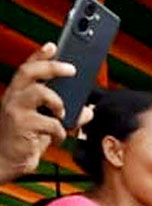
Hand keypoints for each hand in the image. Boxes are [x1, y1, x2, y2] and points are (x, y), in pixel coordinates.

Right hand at [0, 44, 84, 183]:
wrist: (8, 160)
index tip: (53, 45)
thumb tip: (89, 110)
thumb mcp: (47, 124)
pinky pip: (49, 122)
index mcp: (19, 94)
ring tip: (62, 114)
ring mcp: (15, 110)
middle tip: (71, 69)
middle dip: (52, 66)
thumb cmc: (25, 139)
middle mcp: (14, 97)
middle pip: (30, 72)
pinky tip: (56, 138)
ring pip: (40, 92)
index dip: (39, 55)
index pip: (28, 68)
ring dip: (58, 102)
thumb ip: (66, 115)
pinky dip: (59, 131)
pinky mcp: (21, 125)